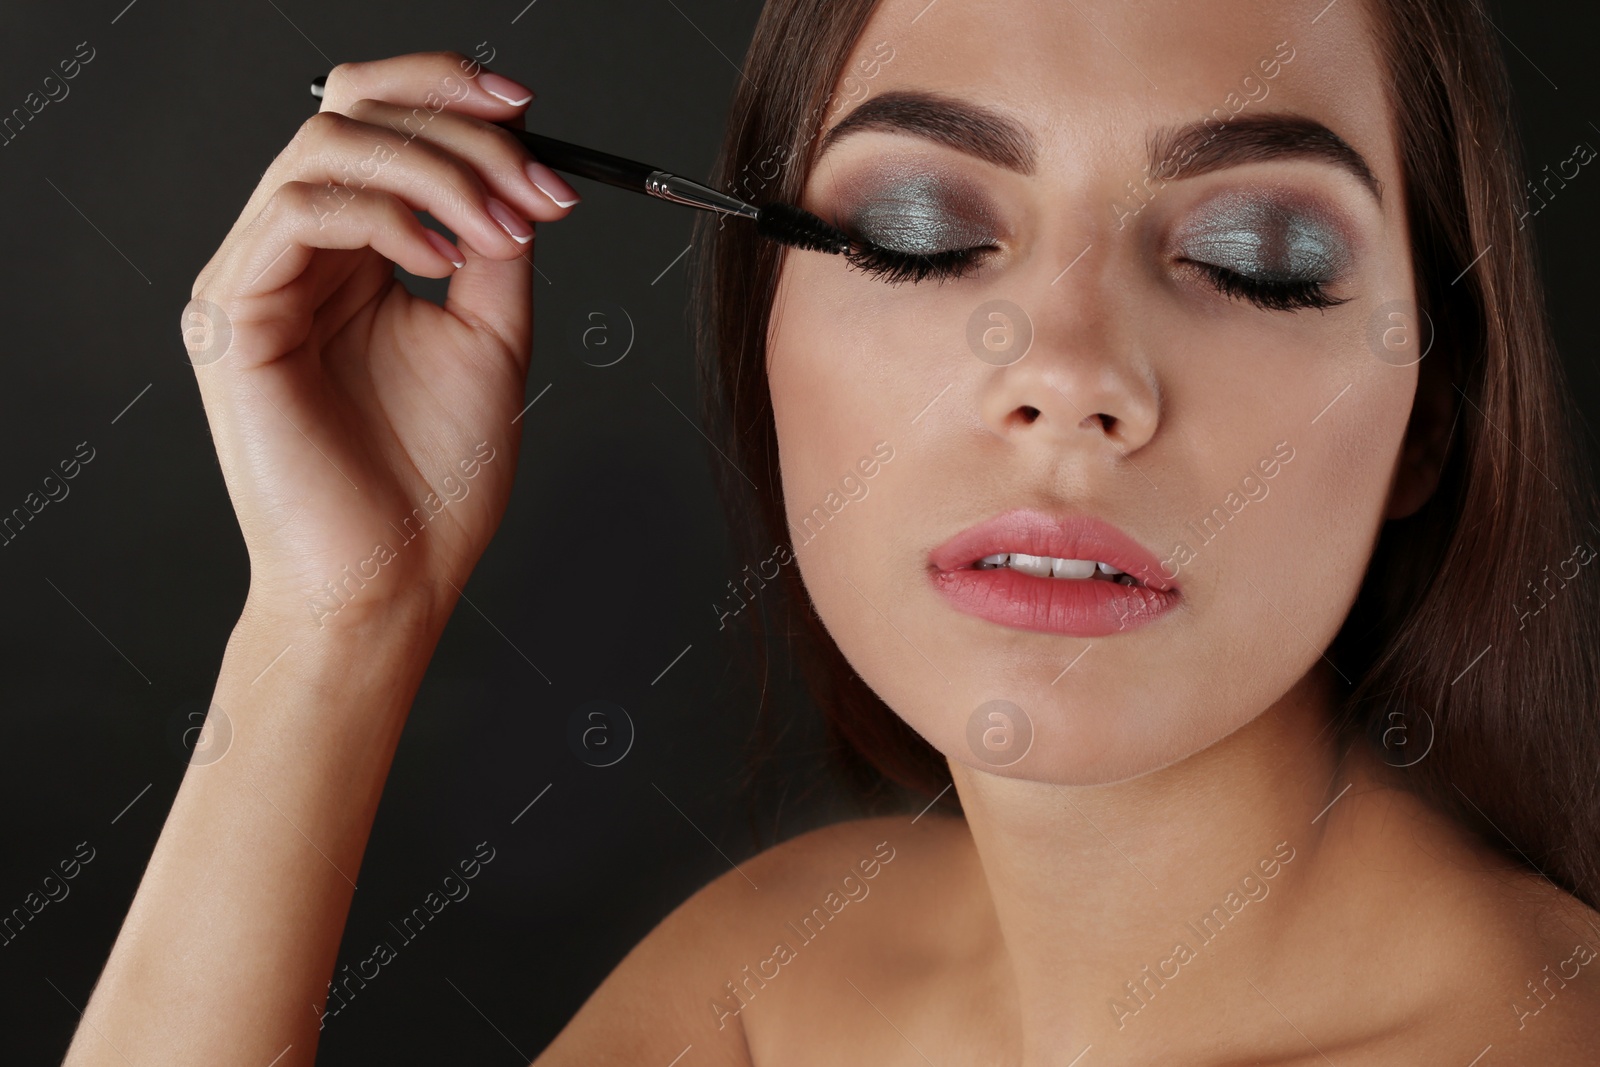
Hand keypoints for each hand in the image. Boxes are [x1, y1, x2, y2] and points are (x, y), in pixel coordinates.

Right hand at [185, 50, 579, 633]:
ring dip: (435, 171)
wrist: (393, 579)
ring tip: (500, 233)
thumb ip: (496, 243)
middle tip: (530, 167)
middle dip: (451, 120)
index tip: (531, 116)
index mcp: (350, 257)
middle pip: (345, 110)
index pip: (375, 124)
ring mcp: (255, 279)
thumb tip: (523, 163)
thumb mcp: (490, 336)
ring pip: (326, 147)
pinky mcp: (233, 314)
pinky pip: (300, 211)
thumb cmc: (434, 482)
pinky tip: (441, 263)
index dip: (446, 95)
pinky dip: (386, 215)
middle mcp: (294, 257)